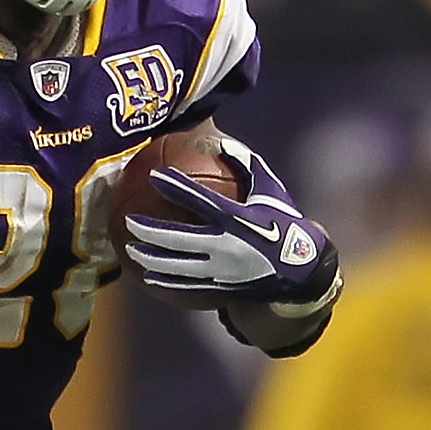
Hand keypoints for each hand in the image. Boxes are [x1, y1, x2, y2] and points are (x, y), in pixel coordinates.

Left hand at [121, 135, 338, 309]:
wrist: (302, 269)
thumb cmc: (284, 223)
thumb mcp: (270, 191)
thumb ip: (247, 166)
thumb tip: (223, 142)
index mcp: (236, 217)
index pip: (197, 198)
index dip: (173, 185)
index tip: (153, 176)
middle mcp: (224, 244)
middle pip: (176, 237)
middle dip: (149, 230)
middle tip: (128, 220)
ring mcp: (220, 269)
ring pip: (176, 265)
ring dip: (150, 257)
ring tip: (130, 249)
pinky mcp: (220, 287)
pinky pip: (187, 286)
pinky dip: (165, 281)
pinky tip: (147, 277)